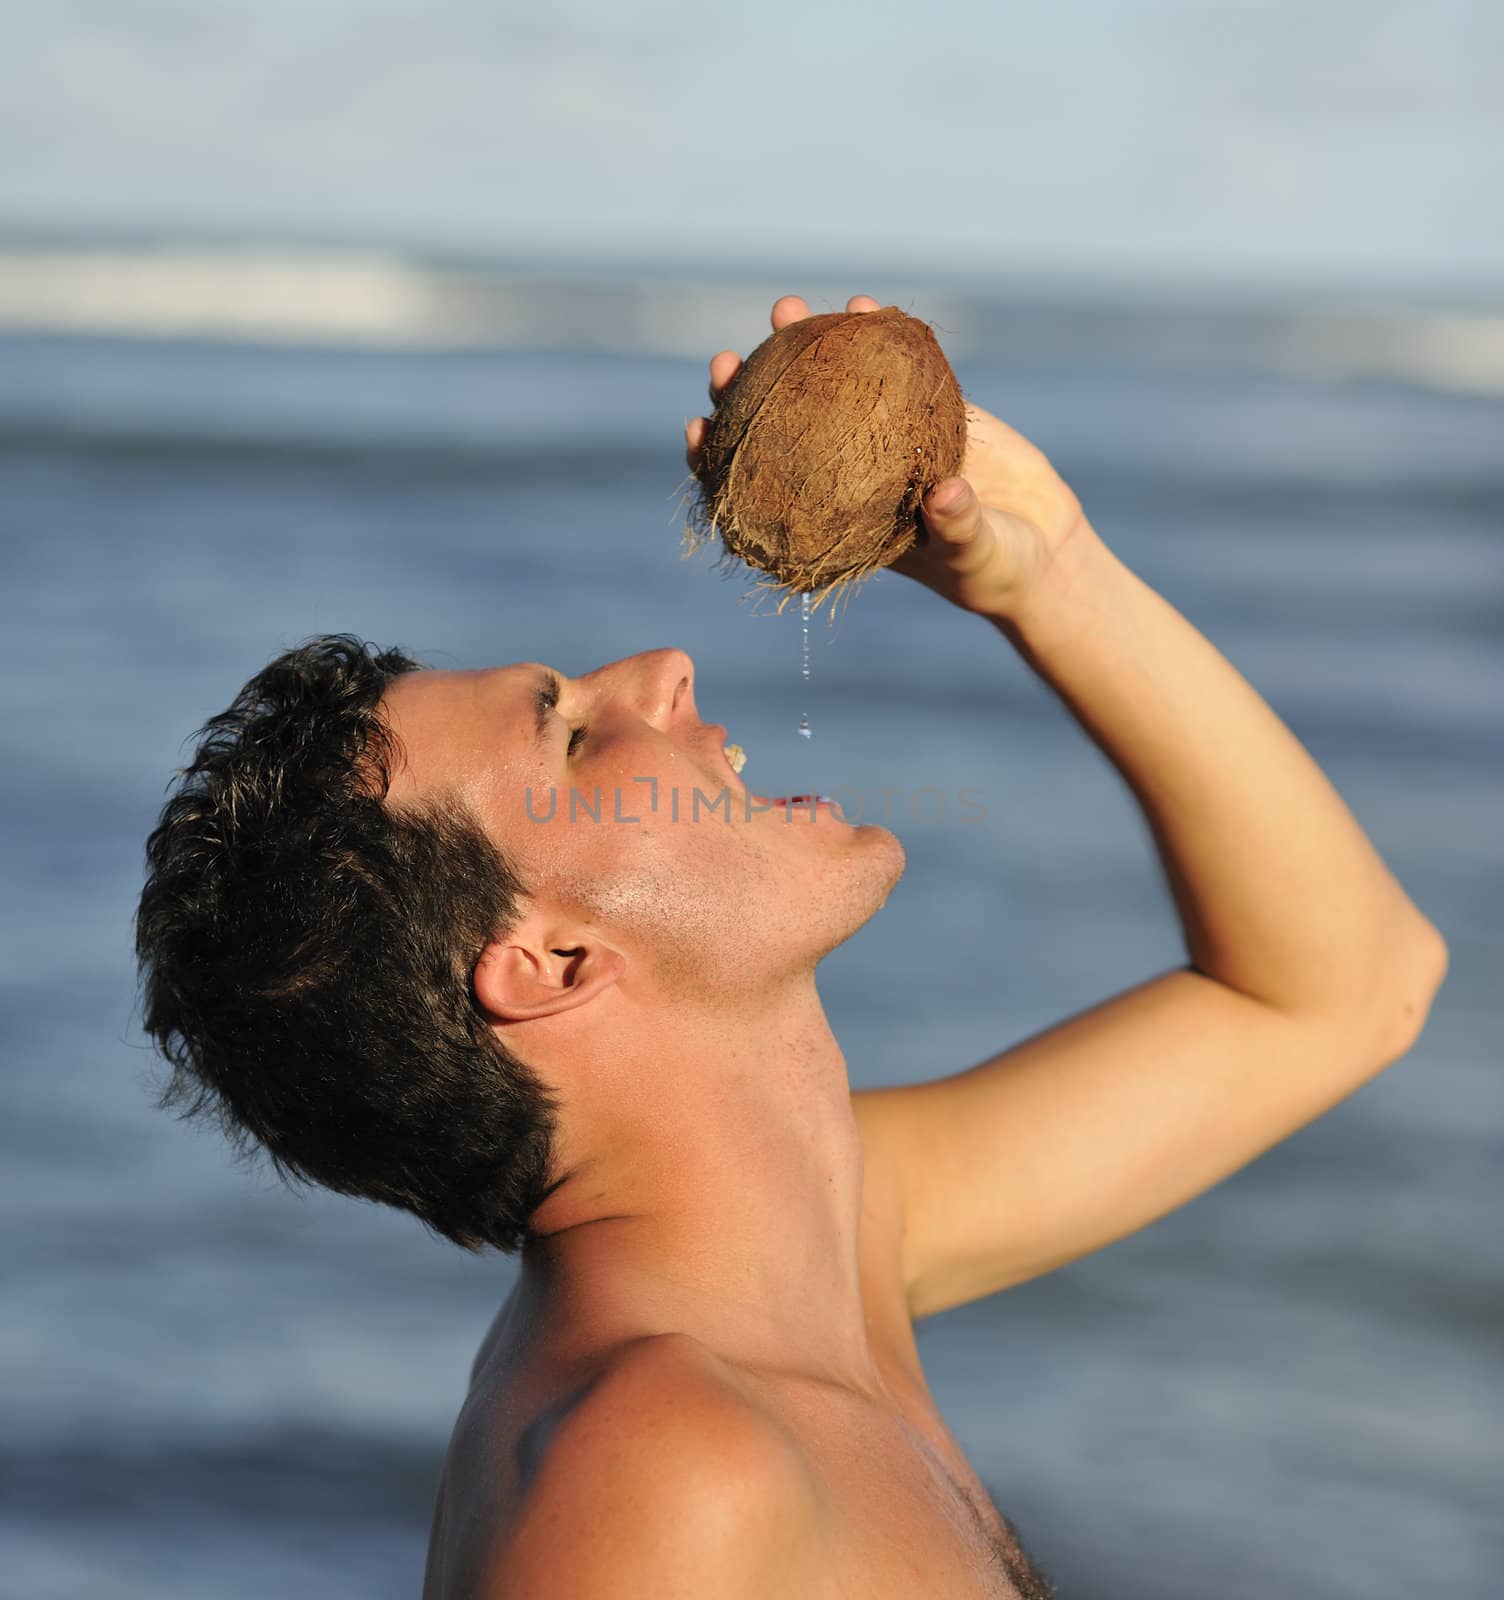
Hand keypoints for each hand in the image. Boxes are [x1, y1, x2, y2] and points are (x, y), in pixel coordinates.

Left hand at [684, 294, 1091, 620]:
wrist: (1044, 545)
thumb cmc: (1000, 569)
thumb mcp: (977, 555)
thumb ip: (956, 527)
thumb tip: (942, 493)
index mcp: (836, 524)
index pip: (757, 497)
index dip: (717, 464)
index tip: (697, 429)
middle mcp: (847, 479)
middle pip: (777, 431)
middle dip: (745, 394)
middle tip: (727, 361)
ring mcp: (882, 440)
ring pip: (825, 387)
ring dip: (802, 346)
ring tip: (787, 308)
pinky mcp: (924, 410)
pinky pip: (890, 365)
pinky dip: (875, 333)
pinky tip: (865, 303)